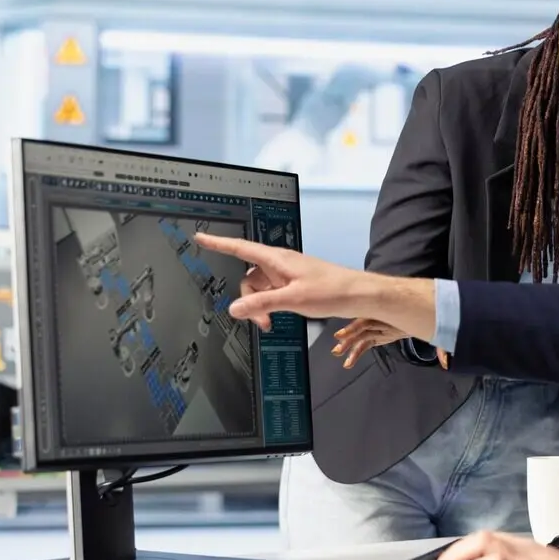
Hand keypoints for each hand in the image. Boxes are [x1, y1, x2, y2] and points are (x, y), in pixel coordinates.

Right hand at [193, 233, 356, 329]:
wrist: (358, 295)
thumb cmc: (333, 290)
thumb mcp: (293, 300)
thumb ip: (262, 303)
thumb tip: (236, 308)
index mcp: (278, 259)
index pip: (241, 248)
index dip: (219, 243)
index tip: (201, 237)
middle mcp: (280, 264)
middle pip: (248, 277)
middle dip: (248, 299)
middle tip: (261, 320)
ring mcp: (286, 274)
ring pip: (259, 288)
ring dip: (259, 306)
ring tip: (270, 322)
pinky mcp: (293, 284)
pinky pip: (271, 293)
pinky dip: (269, 306)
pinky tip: (277, 317)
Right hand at [332, 319, 448, 368]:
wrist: (426, 311)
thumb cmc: (429, 320)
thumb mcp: (436, 333)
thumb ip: (441, 349)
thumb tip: (447, 364)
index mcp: (394, 320)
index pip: (370, 321)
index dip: (356, 326)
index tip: (342, 334)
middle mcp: (384, 323)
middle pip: (363, 328)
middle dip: (349, 337)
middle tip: (337, 348)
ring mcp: (381, 328)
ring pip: (362, 335)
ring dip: (350, 344)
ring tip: (337, 353)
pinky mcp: (382, 334)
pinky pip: (367, 342)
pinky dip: (358, 350)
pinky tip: (349, 360)